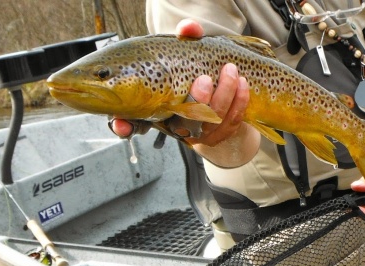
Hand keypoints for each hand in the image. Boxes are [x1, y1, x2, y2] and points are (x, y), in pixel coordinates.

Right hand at [110, 19, 255, 165]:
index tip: (122, 125)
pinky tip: (243, 85)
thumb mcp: (186, 55)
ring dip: (223, 96)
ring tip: (231, 72)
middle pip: (180, 123)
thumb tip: (188, 28)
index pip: (130, 124)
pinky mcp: (216, 137)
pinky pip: (230, 124)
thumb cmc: (195, 73)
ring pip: (210, 122)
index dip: (123, 126)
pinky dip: (238, 103)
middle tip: (204, 80)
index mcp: (152, 108)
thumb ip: (185, 40)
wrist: (222, 100)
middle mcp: (171, 125)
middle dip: (196, 102)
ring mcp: (195, 134)